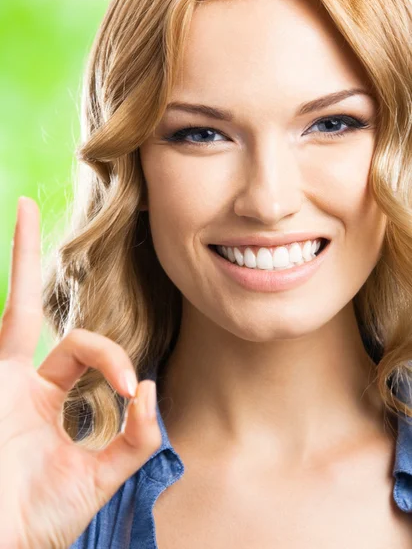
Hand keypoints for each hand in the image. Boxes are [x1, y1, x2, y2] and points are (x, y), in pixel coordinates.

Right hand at [0, 197, 161, 547]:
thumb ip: (135, 438)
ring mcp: (2, 379)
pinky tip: (20, 217)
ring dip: (24, 254)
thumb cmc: (39, 518)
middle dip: (46, 276)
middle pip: (46, 320)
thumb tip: (149, 387)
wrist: (3, 542)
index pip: (81, 353)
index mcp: (47, 400)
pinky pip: (11, 317)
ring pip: (19, 308)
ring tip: (22, 206)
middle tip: (31, 216)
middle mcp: (22, 382)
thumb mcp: (100, 476)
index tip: (130, 388)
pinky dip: (21, 269)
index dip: (113, 360)